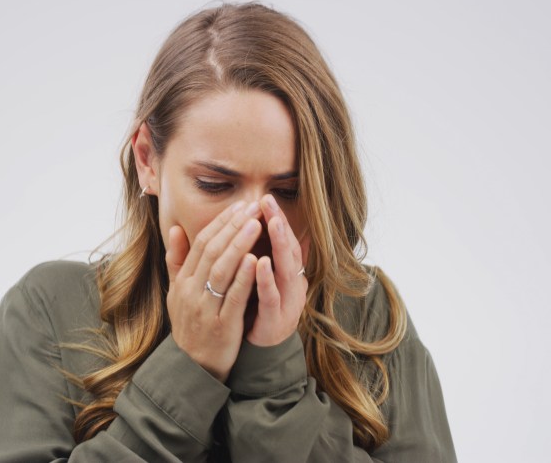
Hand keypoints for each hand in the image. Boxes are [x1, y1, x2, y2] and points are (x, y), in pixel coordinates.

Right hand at [165, 200, 262, 381]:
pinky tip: (255, 259)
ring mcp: (205, 308)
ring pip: (221, 269)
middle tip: (252, 206)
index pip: (201, 243)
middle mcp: (190, 291)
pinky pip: (233, 296)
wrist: (192, 368)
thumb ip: (177, 260)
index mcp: (183, 281)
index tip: (240, 205)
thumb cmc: (190, 326)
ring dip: (239, 244)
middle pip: (211, 251)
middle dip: (233, 226)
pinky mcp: (221, 325)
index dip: (221, 222)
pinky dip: (243, 277)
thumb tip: (177, 228)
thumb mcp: (176, 293)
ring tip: (256, 224)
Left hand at [246, 194, 310, 346]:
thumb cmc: (258, 310)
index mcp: (287, 274)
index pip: (284, 241)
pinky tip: (261, 262)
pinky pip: (272, 296)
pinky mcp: (276, 319)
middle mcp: (292, 285)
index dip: (276, 219)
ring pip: (285, 270)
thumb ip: (264, 255)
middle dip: (280, 224)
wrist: (258, 352)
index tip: (265, 197)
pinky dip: (267, 278)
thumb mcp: (261, 279)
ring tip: (273, 222)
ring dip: (280, 245)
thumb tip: (265, 227)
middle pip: (289, 250)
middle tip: (269, 201)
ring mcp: (287, 302)